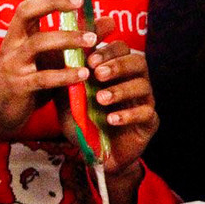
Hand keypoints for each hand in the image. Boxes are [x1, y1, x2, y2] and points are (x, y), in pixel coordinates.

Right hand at [0, 0, 98, 153]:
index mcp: (20, 30)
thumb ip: (78, 39)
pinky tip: (84, 74)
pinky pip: (43, 78)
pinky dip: (64, 74)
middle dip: (52, 2)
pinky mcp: (19, 86)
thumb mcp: (54, 57)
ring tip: (92, 42)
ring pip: (38, 43)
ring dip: (67, 39)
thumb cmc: (29, 80)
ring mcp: (14, 63)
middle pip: (27, 10)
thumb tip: (109, 21)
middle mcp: (13, 41)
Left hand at [56, 15, 158, 203]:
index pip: (120, 48)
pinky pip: (146, 113)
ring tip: (101, 99)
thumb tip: (55, 53)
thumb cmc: (83, 121)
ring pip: (143, 85)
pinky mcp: (149, 122)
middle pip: (138, 61)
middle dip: (117, 65)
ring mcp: (144, 101)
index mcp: (117, 71)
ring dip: (120, 90)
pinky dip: (128, 114)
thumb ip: (66, 79)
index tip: (90, 60)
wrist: (95, 155)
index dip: (107, 50)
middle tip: (98, 74)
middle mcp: (134, 81)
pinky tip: (111, 120)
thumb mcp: (69, 99)